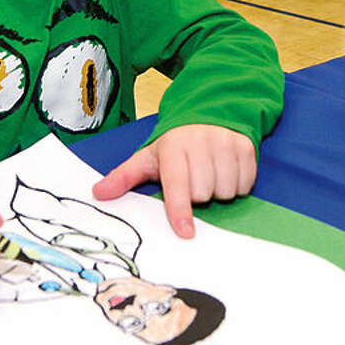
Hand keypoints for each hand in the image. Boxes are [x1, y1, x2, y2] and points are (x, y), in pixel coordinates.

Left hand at [92, 124, 257, 238]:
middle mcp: (201, 141)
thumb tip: (98, 193)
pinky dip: (238, 185)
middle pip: (204, 193)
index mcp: (173, 147)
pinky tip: (227, 171)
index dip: (180, 210)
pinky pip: (246, 183)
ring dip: (219, 191)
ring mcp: (226, 142)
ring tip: (210, 175)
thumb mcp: (148, 157)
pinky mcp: (246, 146)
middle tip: (194, 181)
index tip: (185, 232)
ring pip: (226, 190)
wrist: (209, 112)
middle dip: (199, 195)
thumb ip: (124, 176)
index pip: (177, 184)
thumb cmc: (175, 144)